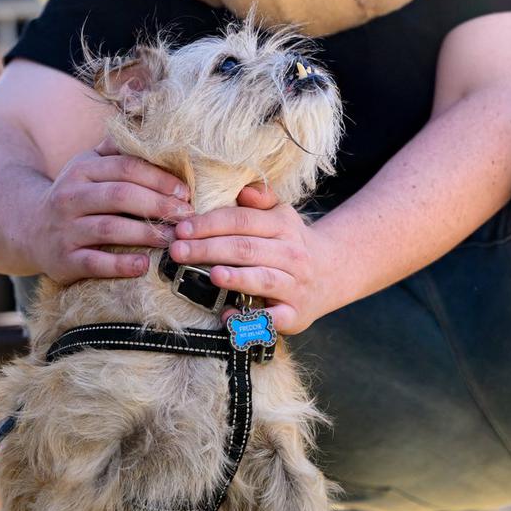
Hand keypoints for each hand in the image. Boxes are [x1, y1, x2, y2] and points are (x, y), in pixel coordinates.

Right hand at [33, 138, 193, 282]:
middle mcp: (70, 197)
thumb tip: (153, 129)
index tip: (186, 192)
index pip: (125, 168)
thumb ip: (116, 150)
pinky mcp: (64, 260)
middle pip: (120, 196)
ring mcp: (66, 229)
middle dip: (158, 205)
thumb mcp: (87, 166)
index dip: (159, 179)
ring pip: (109, 228)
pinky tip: (143, 265)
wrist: (28, 228)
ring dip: (145, 234)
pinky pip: (94, 263)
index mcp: (81, 171)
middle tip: (187, 215)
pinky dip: (120, 265)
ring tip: (172, 239)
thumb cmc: (74, 195)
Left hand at [169, 184, 336, 332]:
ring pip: (263, 279)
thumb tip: (244, 190)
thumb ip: (262, 200)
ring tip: (212, 274)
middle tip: (178, 251)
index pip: (243, 221)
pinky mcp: (294, 315)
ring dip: (236, 278)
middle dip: (209, 249)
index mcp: (283, 227)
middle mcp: (291, 255)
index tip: (182, 228)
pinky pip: (273, 319)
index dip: (211, 223)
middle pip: (247, 249)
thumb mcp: (282, 215)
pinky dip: (251, 320)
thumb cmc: (292, 242)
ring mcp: (294, 286)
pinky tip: (229, 315)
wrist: (332, 273)